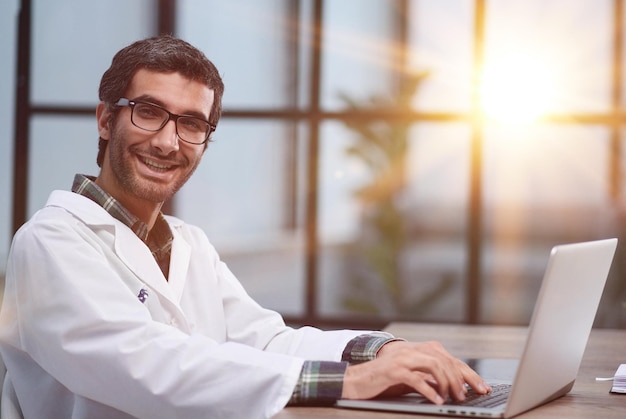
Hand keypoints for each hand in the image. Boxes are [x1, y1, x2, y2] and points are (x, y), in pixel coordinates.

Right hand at [341, 340, 490, 404]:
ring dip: (447, 383)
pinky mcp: (394, 370)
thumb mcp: (413, 375)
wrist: (359, 379)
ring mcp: (404, 358)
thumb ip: (431, 376)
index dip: (469, 374)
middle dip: (462, 379)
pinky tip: (437, 400)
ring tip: (453, 398)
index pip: (451, 359)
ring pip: (434, 365)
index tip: (482, 388)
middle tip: (468, 396)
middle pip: (446, 360)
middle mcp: (414, 350)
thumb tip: (457, 387)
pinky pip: (416, 378)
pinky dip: (429, 390)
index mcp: (421, 349)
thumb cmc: (387, 379)